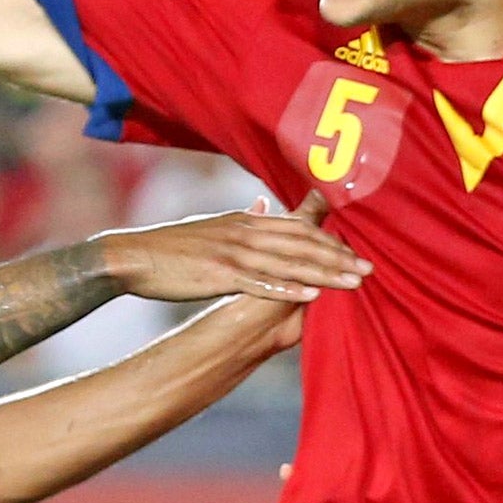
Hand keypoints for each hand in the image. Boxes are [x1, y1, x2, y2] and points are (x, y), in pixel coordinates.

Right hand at [94, 190, 370, 302]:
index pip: (297, 227)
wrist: (132, 256)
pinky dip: (287, 288)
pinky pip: (260, 282)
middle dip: (338, 256)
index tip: (354, 249)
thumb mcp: (211, 227)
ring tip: (354, 282)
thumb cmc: (171, 247)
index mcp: (245, 221)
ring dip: (325, 272)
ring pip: (289, 262)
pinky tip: (311, 295)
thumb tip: (262, 207)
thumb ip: (241, 220)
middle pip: (301, 243)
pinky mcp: (219, 274)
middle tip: (370, 268)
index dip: (328, 238)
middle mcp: (245, 232)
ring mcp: (233, 253)